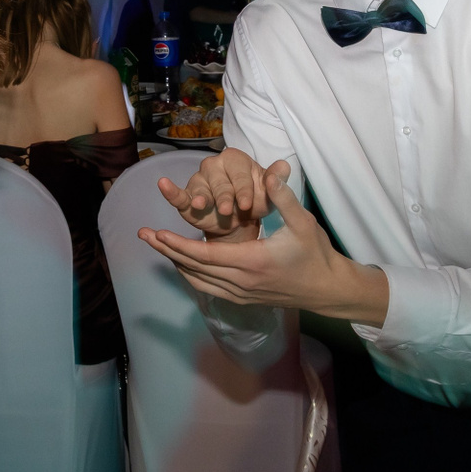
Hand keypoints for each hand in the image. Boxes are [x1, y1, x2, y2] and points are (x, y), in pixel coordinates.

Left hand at [140, 159, 389, 322]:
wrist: (327, 289)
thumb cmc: (316, 253)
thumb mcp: (303, 222)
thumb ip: (283, 198)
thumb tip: (271, 172)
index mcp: (252, 261)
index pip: (205, 255)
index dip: (178, 245)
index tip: (156, 233)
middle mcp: (242, 282)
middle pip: (194, 268)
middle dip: (167, 251)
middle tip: (143, 236)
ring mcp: (242, 294)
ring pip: (199, 282)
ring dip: (176, 264)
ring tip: (157, 247)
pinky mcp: (244, 298)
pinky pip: (210, 289)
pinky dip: (192, 276)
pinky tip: (183, 264)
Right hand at [155, 147, 272, 242]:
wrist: (241, 222)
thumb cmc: (256, 202)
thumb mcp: (270, 193)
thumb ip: (276, 180)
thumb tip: (284, 166)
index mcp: (236, 160)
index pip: (240, 174)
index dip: (244, 190)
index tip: (249, 204)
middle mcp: (214, 166)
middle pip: (219, 181)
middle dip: (225, 196)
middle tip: (228, 210)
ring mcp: (199, 181)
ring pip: (200, 189)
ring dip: (202, 198)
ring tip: (200, 205)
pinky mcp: (187, 198)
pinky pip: (178, 194)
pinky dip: (170, 191)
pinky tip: (163, 185)